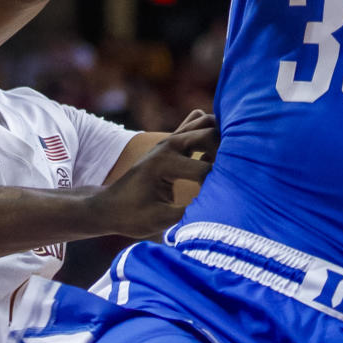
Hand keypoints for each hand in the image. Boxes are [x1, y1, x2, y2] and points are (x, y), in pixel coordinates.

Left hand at [93, 110, 217, 239]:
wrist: (109, 206)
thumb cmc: (131, 216)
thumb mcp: (159, 220)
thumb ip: (189, 213)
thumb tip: (218, 210)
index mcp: (164, 163)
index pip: (206, 169)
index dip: (219, 186)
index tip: (224, 200)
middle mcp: (169, 145)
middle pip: (211, 134)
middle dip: (227, 154)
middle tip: (233, 176)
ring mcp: (170, 139)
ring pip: (206, 121)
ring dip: (220, 138)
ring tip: (225, 163)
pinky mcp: (172, 140)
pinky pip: (197, 122)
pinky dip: (210, 131)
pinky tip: (213, 154)